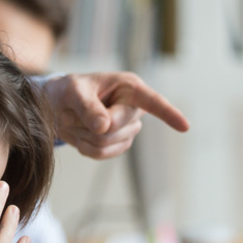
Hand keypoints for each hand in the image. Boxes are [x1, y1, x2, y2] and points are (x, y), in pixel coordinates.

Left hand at [43, 71, 189, 159]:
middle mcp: (133, 108)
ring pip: (107, 144)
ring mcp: (128, 129)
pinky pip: (100, 154)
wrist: (58, 106)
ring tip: (75, 120)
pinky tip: (80, 134)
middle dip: (89, 125)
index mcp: (129, 87)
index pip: (153, 102)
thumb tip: (104, 127)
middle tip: (72, 112)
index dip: (168, 114)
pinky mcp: (118, 144)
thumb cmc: (69, 90)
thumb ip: (87, 106)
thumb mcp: (73, 91)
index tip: (185, 127)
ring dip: (83, 135)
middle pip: (116, 129)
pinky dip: (84, 146)